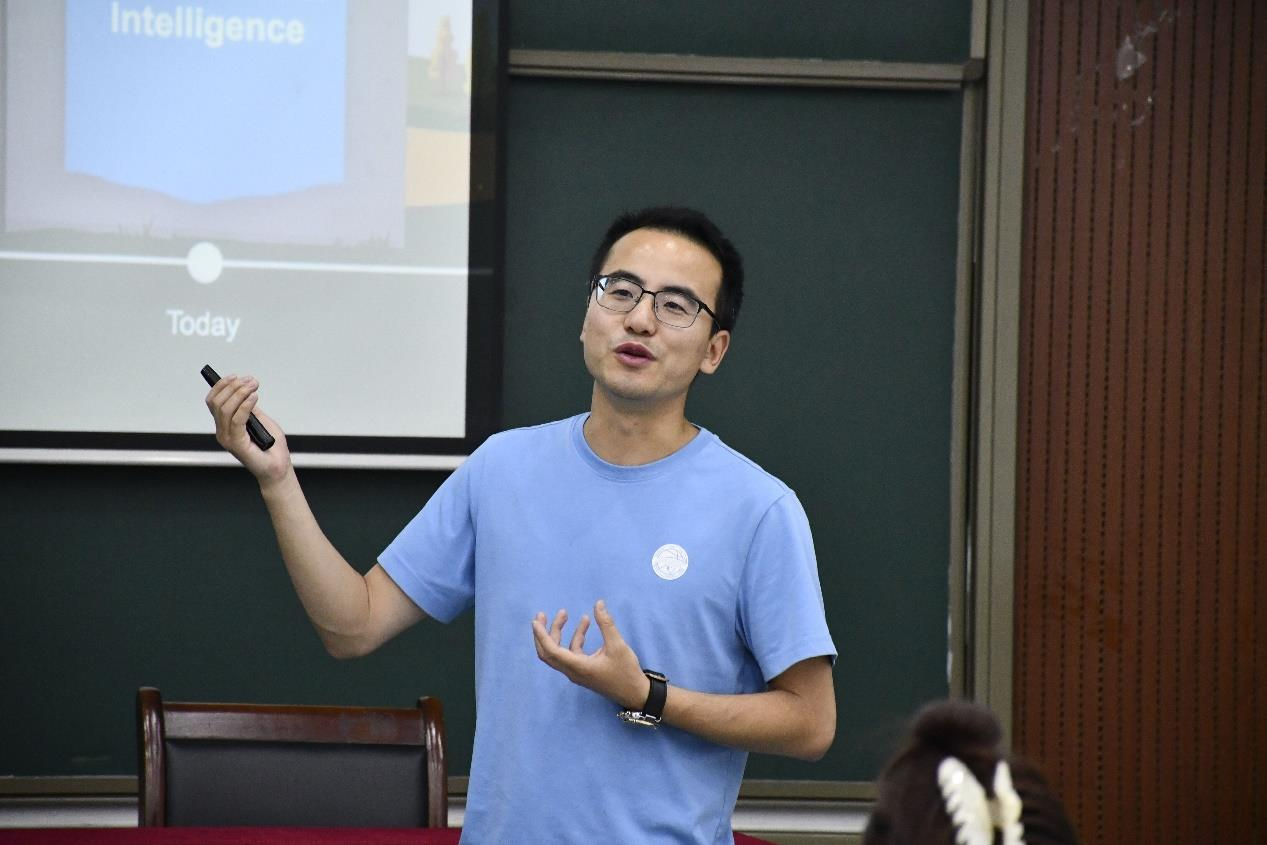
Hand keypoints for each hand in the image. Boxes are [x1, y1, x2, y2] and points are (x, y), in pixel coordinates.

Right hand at [204, 374, 290, 484]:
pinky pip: (237, 419)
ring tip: (254, 386)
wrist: (277, 467)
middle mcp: (222, 431)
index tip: (236, 376)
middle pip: (217, 402)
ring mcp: (227, 438)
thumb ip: (250, 408)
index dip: (222, 386)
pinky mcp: (237, 444)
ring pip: (225, 408)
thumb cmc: (270, 447)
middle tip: (251, 381)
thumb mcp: (260, 420)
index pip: (213, 401)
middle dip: (233, 386)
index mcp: (225, 425)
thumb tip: (245, 392)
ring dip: (240, 392)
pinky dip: (245, 405)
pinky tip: (254, 397)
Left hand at [531, 599, 649, 709]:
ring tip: (565, 613)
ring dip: (560, 633)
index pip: (551, 651)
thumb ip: (606, 624)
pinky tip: (585, 624)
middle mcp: (573, 671)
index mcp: (577, 667)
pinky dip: (575, 638)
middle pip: (549, 653)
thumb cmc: (626, 672)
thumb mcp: (617, 645)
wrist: (634, 693)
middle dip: (544, 633)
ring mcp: (577, 672)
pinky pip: (572, 653)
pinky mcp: (583, 670)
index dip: (541, 636)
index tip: (536, 621)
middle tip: (542, 615)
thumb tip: (598, 604)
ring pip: (559, 652)